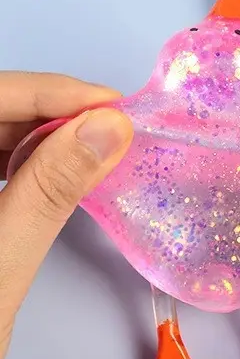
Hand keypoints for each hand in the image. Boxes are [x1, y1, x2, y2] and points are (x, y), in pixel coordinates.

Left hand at [0, 72, 132, 358]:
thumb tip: (108, 129)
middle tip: (111, 127)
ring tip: (89, 146)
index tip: (110, 106)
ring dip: (36, 132)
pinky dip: (18, 158)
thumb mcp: (0, 267)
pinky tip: (47, 169)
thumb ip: (50, 190)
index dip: (49, 91)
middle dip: (49, 109)